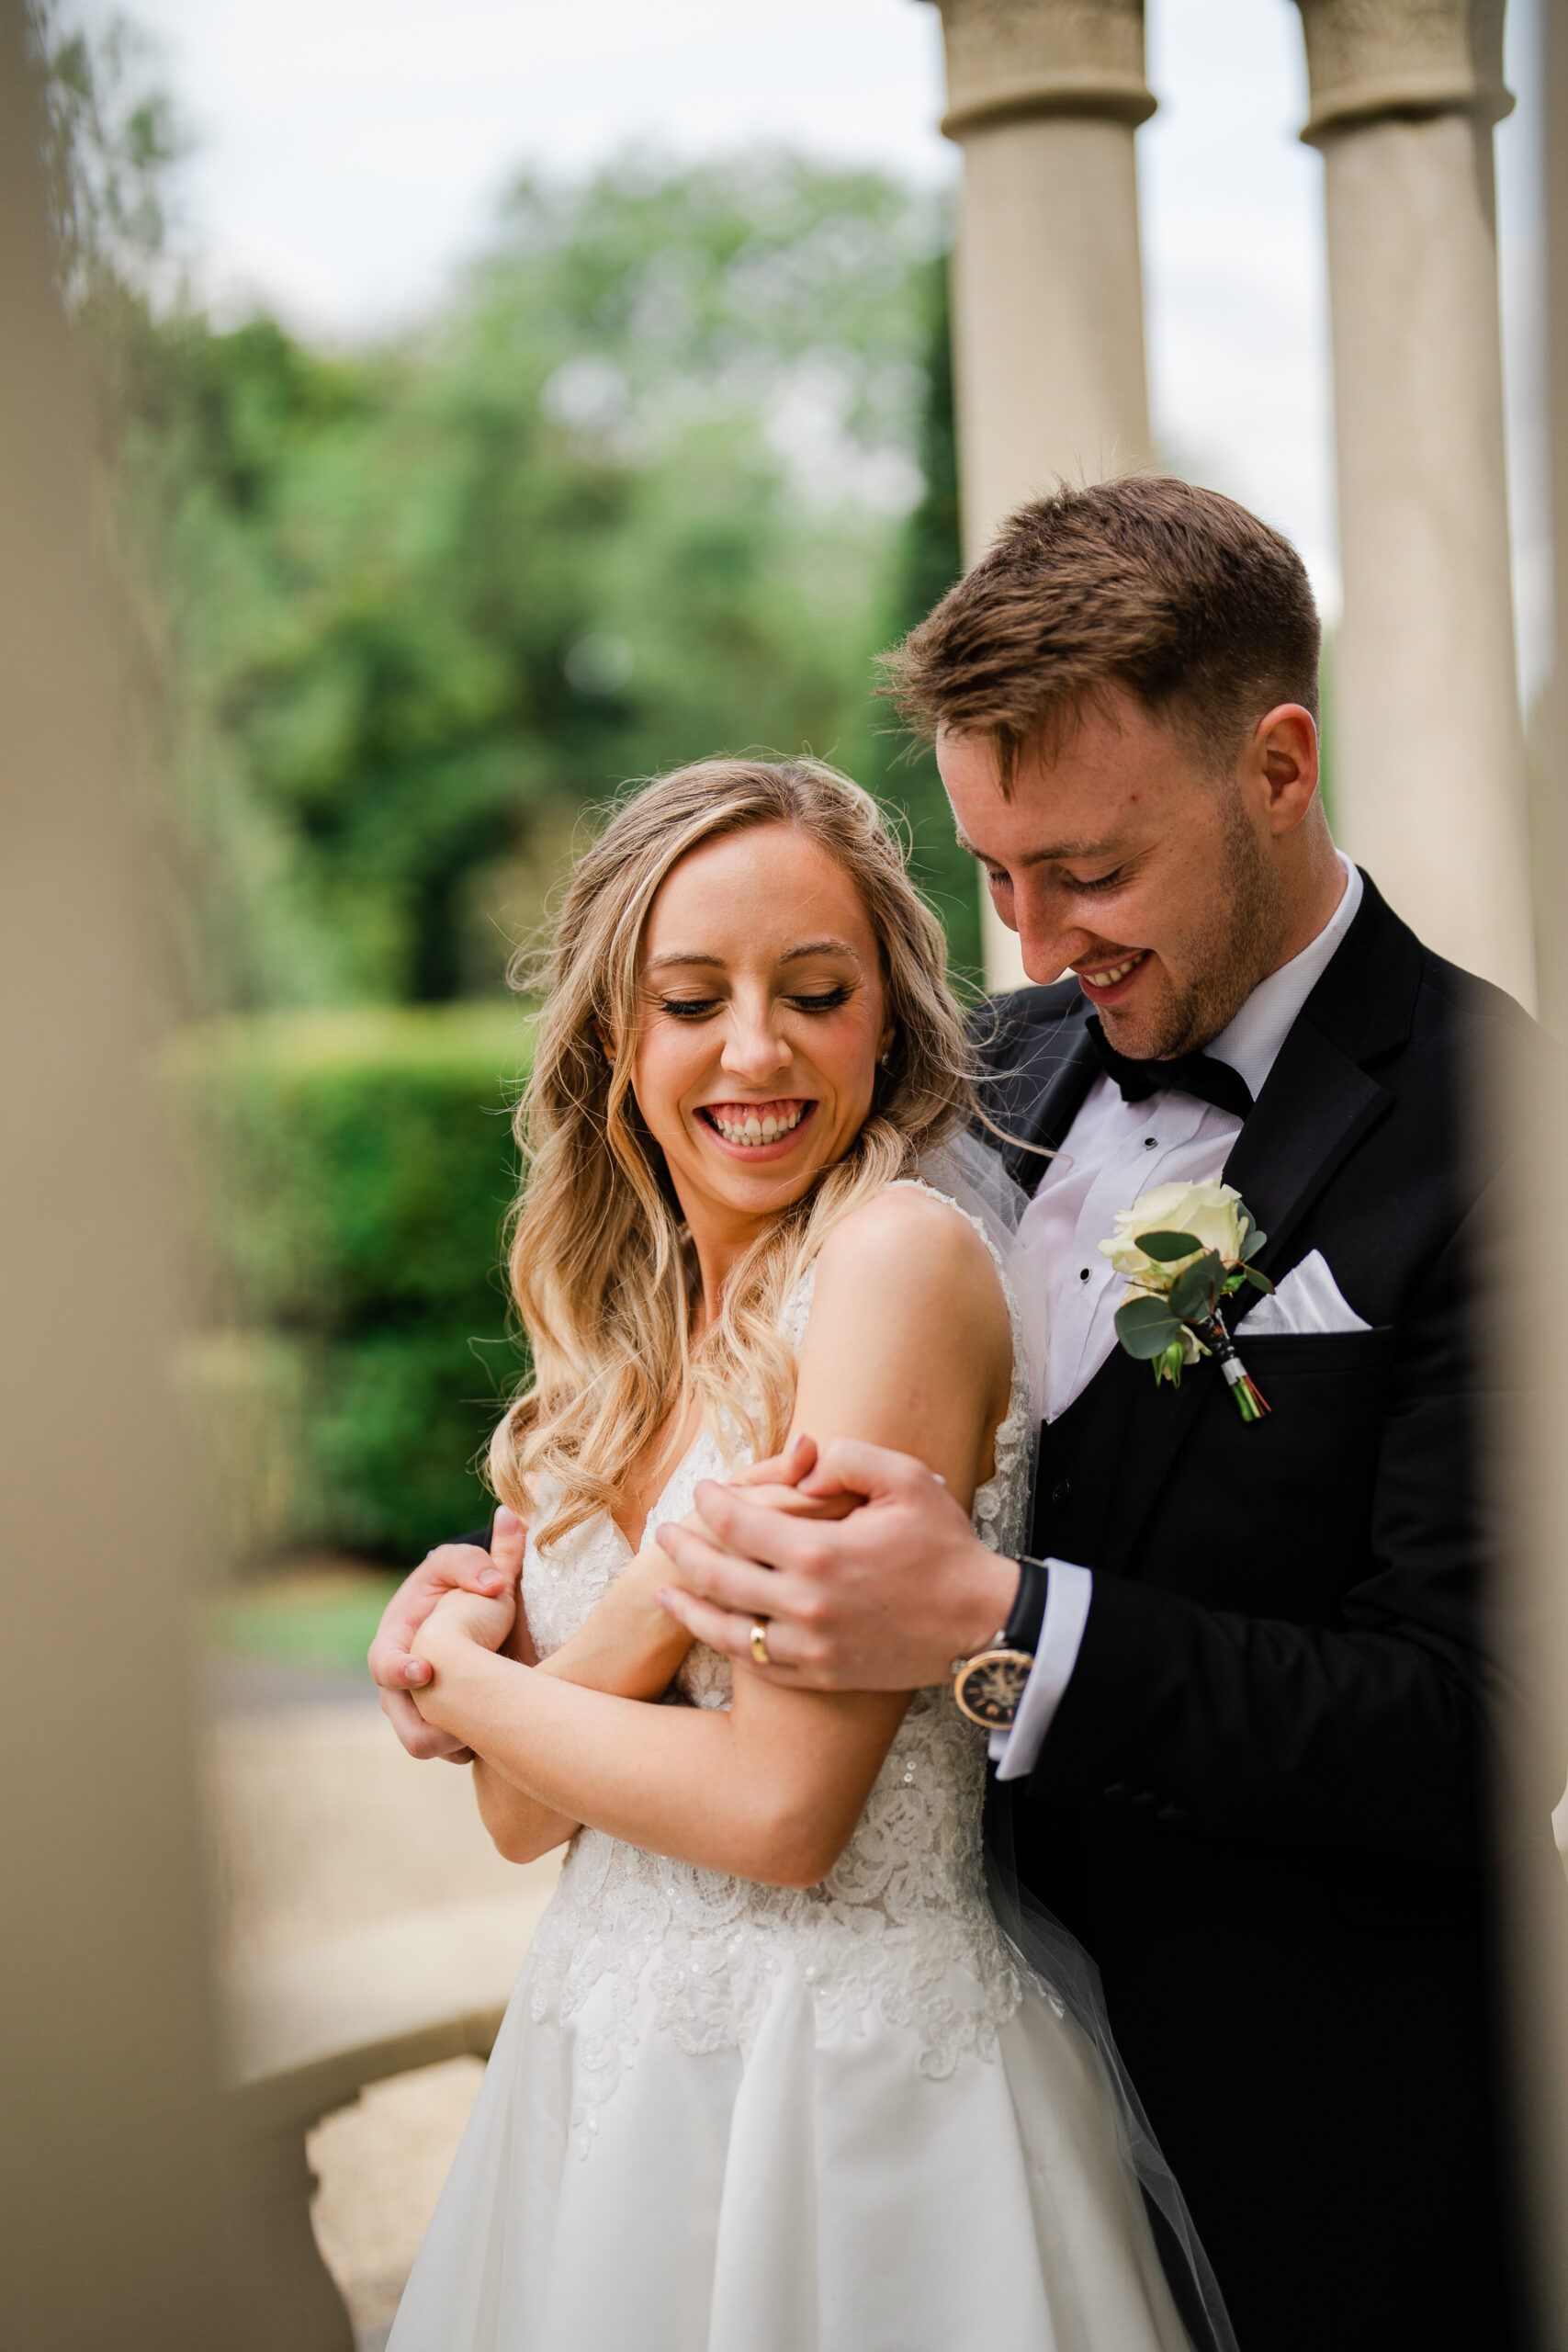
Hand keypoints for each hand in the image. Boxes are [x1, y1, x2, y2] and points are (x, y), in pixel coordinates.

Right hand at [369, 1505, 523, 1760]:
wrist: (455, 1615)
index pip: (384, 1664)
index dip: (400, 1671)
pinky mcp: (440, 1730)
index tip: (425, 1671)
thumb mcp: (455, 1563)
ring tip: (498, 1723)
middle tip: (475, 1719)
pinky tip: (504, 1729)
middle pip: (408, 1728)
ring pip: (432, 1746)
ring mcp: (416, 1712)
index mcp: (394, 1643)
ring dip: (462, 1741)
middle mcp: (398, 1687)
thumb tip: (494, 1582)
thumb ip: (471, 1563)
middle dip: (439, 1728)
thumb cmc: (451, 1585)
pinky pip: (454, 1752)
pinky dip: (476, 1747)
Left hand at [654, 1436, 1017, 1690]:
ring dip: (689, 1608)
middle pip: (718, 1576)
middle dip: (683, 1551)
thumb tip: (799, 1472)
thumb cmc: (945, 1547)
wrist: (981, 1624)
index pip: (739, 1522)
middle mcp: (806, 1604)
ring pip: (727, 1630)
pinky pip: (758, 1664)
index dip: (711, 1503)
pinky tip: (713, 1629)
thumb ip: (848, 1460)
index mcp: (821, 1552)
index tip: (701, 1490)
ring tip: (664, 1592)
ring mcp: (811, 1646)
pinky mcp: (822, 1675)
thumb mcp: (908, 1480)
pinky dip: (728, 1644)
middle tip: (663, 1535)